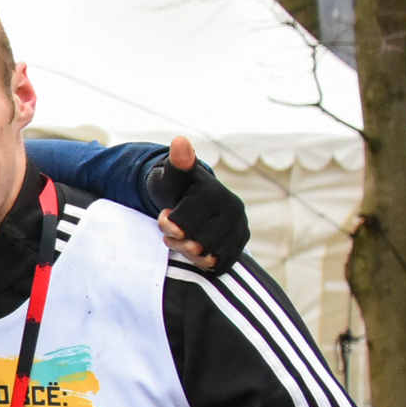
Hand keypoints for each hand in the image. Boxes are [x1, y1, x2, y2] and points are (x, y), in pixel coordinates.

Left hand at [144, 137, 247, 271]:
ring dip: (189, 252)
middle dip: (178, 240)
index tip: (164, 215)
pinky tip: (195, 250)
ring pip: (210, 256)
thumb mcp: (171, 174)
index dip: (167, 225)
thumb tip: (180, 142)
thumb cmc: (176, 186)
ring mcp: (240, 226)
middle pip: (198, 244)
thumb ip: (177, 162)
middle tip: (171, 231)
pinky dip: (204, 262)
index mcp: (215, 193)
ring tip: (182, 239)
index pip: (184, 225)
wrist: (189, 196)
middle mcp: (234, 208)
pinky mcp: (241, 243)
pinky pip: (221, 264)